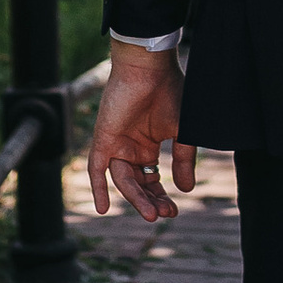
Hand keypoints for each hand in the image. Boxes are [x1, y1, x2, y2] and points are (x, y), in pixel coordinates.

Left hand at [86, 44, 194, 221]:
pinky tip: (103, 208)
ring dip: (135, 198)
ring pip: (122, 180)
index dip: (160, 196)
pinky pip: (96, 168)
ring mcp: (116, 143)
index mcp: (146, 146)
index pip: (151, 180)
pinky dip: (98, 187)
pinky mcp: (104, 138)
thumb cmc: (170, 92)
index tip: (174, 210)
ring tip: (151, 213)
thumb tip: (186, 190)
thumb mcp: (183, 132)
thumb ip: (184, 160)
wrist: (151, 67)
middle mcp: (130, 147)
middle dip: (150, 201)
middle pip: (136, 184)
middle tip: (165, 215)